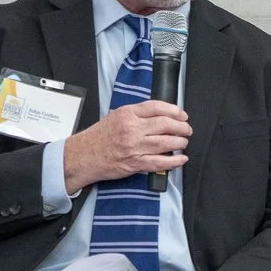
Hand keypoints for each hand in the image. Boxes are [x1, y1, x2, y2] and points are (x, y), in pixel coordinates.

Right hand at [64, 101, 189, 191]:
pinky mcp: (134, 163)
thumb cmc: (99, 137)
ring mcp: (134, 147)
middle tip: (187, 130)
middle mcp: (132, 129)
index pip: (157, 107)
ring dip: (180, 143)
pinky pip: (159, 162)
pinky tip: (181, 159)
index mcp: (127, 114)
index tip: (182, 115)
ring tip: (184, 143)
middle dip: (181, 127)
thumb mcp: (116, 116)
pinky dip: (174, 162)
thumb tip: (161, 116)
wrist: (83, 156)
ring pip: (165, 143)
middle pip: (165, 124)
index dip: (174, 111)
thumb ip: (137, 115)